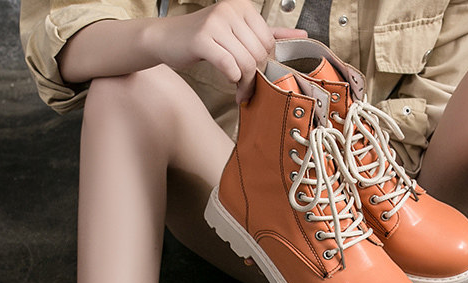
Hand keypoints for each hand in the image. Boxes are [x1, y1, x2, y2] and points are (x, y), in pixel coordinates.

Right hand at [154, 0, 306, 102]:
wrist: (166, 39)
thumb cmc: (203, 39)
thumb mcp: (237, 33)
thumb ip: (269, 34)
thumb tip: (301, 35)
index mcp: (242, 7)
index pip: (268, 42)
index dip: (265, 63)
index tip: (257, 75)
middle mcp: (229, 10)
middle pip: (258, 53)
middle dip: (256, 76)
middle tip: (248, 87)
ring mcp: (215, 23)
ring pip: (246, 62)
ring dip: (244, 82)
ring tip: (239, 88)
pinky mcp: (202, 39)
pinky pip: (229, 66)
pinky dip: (231, 78)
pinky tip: (227, 79)